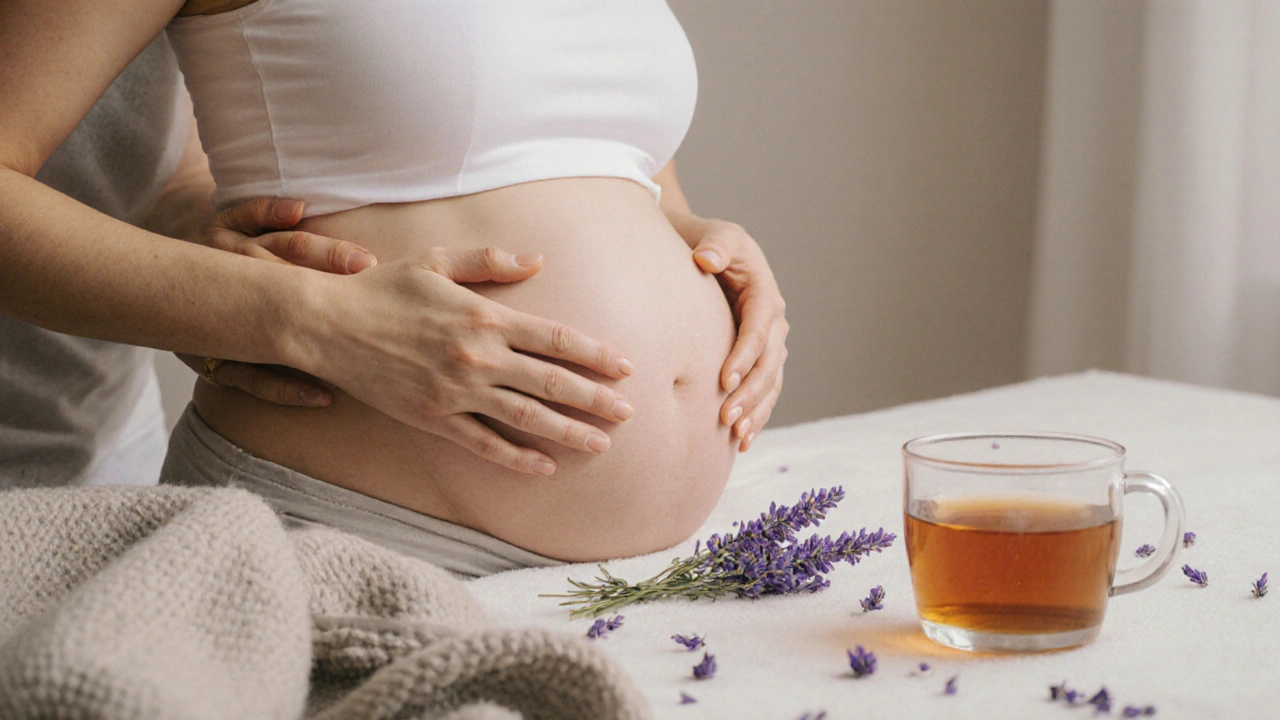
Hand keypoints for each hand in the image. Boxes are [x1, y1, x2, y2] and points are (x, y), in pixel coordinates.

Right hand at [177, 196, 382, 406]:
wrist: (148, 284)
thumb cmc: (212, 252)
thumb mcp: (227, 219)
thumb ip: (263, 211)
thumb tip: (300, 208)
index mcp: (234, 245)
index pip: (289, 246)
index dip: (328, 253)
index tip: (367, 264)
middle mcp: (226, 286)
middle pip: (282, 288)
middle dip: (326, 296)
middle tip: (368, 308)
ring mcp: (218, 326)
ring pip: (267, 339)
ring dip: (310, 351)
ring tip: (350, 363)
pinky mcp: (212, 359)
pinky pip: (249, 379)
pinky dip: (284, 388)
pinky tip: (321, 396)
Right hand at [308, 247, 636, 475]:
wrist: (326, 324)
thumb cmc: (382, 288)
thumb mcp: (437, 261)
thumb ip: (491, 262)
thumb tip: (539, 260)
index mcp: (483, 316)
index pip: (554, 338)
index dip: (595, 353)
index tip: (626, 366)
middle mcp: (477, 356)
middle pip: (551, 380)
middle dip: (595, 397)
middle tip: (630, 412)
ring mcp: (456, 391)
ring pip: (525, 416)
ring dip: (568, 432)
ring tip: (602, 444)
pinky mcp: (434, 417)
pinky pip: (484, 443)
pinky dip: (516, 457)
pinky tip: (545, 467)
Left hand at [670, 212, 787, 451]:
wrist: (700, 252)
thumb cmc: (705, 243)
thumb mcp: (715, 235)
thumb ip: (715, 245)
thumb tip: (707, 260)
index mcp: (764, 293)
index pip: (759, 330)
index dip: (744, 357)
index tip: (724, 381)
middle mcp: (774, 321)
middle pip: (768, 364)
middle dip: (750, 393)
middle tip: (728, 418)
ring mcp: (769, 343)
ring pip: (770, 383)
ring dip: (756, 411)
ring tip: (737, 436)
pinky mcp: (758, 359)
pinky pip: (764, 391)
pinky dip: (756, 415)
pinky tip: (741, 441)